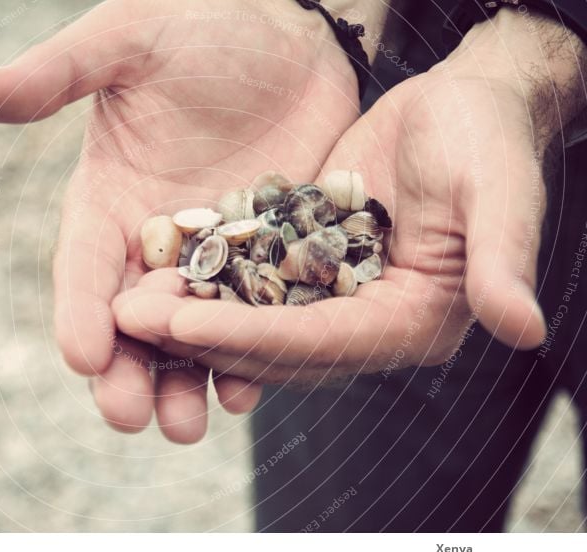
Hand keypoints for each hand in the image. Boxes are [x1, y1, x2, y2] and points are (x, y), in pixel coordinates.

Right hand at [0, 0, 369, 440]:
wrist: (286, 31)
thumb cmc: (199, 25)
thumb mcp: (126, 41)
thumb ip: (58, 73)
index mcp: (110, 199)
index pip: (84, 265)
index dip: (79, 310)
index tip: (81, 357)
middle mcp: (155, 239)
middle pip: (133, 318)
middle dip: (129, 370)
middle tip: (130, 417)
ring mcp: (214, 254)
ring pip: (191, 332)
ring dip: (185, 379)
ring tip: (185, 427)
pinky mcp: (267, 256)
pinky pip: (254, 315)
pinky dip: (250, 352)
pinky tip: (249, 387)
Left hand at [113, 7, 586, 386]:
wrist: (456, 109)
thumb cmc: (485, 138)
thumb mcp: (498, 188)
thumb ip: (500, 257)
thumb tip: (525, 331)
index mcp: (413, 320)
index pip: (321, 341)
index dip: (252, 338)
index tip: (183, 329)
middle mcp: (367, 324)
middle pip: (276, 346)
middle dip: (202, 339)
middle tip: (129, 322)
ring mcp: (331, 302)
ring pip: (250, 323)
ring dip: (188, 320)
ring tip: (124, 306)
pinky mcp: (304, 270)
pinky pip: (246, 286)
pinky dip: (202, 285)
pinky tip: (152, 274)